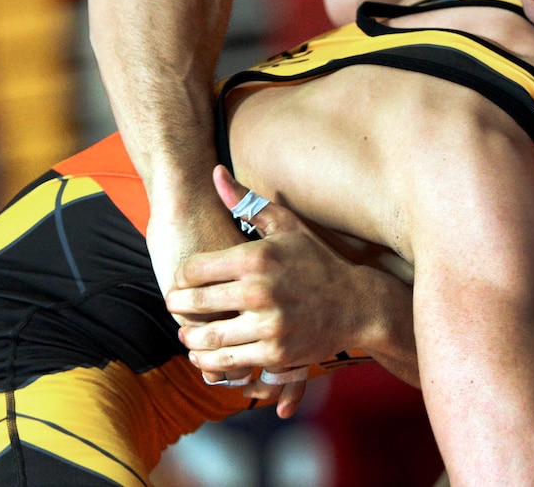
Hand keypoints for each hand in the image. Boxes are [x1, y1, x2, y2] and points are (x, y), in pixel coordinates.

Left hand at [165, 167, 419, 396]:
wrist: (357, 305)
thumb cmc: (317, 263)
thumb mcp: (287, 226)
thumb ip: (247, 202)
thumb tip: (215, 173)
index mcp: (258, 257)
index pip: (194, 269)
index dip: (182, 276)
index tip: (184, 281)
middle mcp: (261, 290)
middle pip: (195, 303)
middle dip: (179, 306)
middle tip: (176, 307)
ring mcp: (269, 325)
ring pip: (207, 337)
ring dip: (190, 338)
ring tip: (188, 333)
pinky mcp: (276, 353)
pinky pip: (228, 361)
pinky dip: (210, 360)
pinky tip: (207, 353)